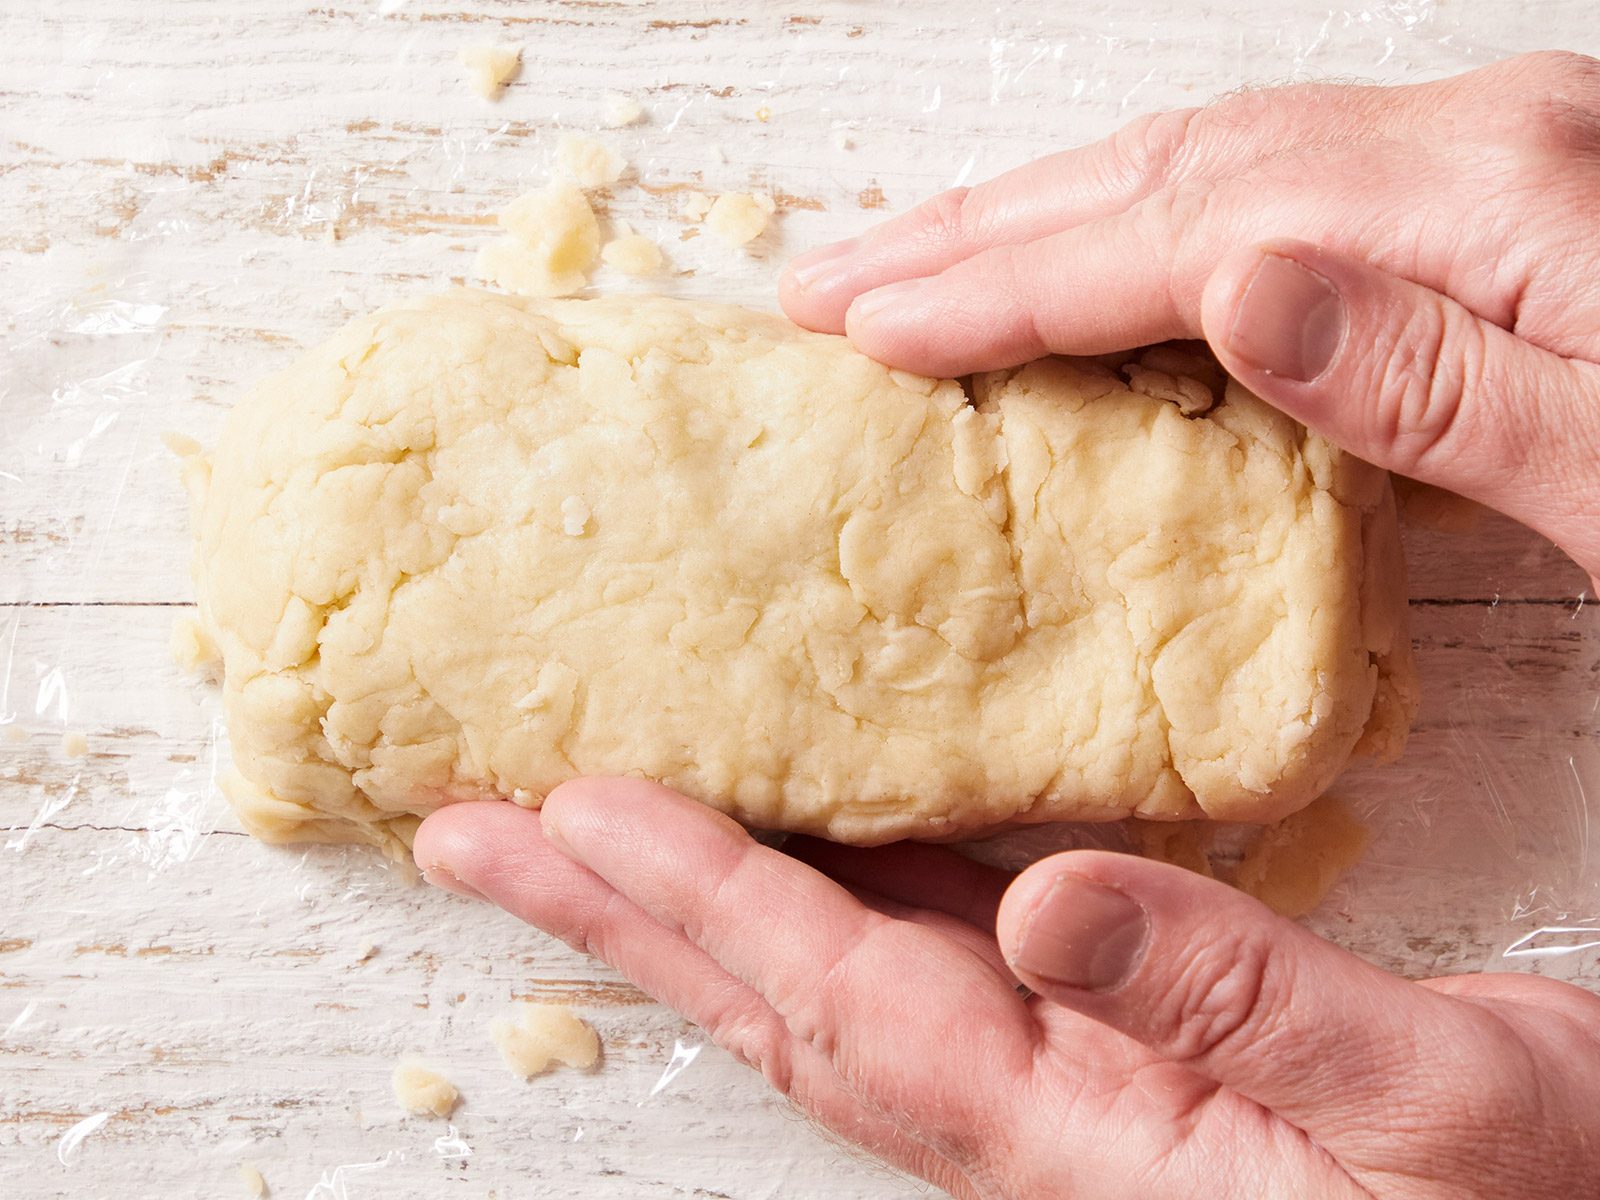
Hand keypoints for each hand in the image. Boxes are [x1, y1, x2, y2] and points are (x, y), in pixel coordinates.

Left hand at [415, 781, 1599, 1198]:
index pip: (843, 998)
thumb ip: (1238, 1001)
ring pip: (814, 978)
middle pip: (773, 999)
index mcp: (1081, 1128)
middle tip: (472, 831)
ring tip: (564, 826)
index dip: (706, 899)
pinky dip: (808, 889)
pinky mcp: (1080, 1046)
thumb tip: (1051, 903)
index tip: (577, 807)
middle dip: (615, 912)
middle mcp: (1022, 1110)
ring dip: (683, 900)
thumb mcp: (1426, 1097)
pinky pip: (899, 957)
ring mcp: (1039, 1081)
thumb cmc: (1523, 1190)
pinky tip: (775, 833)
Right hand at [779, 51, 1599, 586]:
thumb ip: (1440, 380)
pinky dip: (1139, 229)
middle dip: (979, 231)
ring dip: (1043, 217)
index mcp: (1497, 209)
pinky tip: (1095, 274)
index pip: (1187, 231)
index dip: (1009, 283)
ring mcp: (1485, 160)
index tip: (870, 330)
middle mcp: (1478, 149)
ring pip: (1204, 164)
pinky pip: (1263, 189)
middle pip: (1167, 167)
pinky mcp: (1490, 203)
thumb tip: (1234, 290)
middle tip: (831, 286)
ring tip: (918, 269)